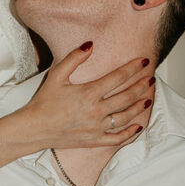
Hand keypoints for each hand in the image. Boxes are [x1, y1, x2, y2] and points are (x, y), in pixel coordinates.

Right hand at [27, 44, 153, 148]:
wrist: (34, 129)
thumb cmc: (44, 102)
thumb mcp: (56, 75)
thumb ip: (74, 58)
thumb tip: (90, 45)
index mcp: (89, 93)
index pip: (118, 77)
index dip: (132, 68)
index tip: (143, 61)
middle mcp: (96, 110)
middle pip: (127, 96)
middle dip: (141, 86)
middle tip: (150, 78)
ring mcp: (97, 127)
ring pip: (126, 116)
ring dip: (139, 106)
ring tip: (148, 97)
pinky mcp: (94, 140)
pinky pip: (117, 138)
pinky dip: (130, 133)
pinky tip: (138, 126)